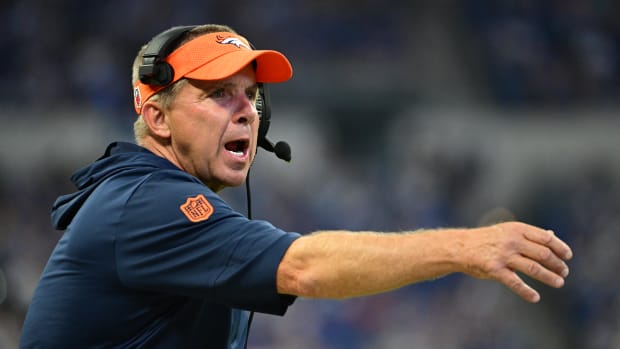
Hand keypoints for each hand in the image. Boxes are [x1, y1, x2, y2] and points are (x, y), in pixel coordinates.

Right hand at [458, 221, 572, 302]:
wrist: (460, 247)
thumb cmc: (486, 240)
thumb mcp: (507, 232)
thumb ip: (528, 235)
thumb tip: (552, 235)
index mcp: (517, 229)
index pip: (546, 238)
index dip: (560, 247)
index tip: (568, 257)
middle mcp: (511, 241)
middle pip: (543, 253)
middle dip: (557, 264)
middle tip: (564, 272)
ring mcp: (503, 255)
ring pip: (534, 268)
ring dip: (549, 277)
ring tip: (559, 283)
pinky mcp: (494, 270)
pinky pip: (515, 283)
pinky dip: (527, 292)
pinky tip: (535, 297)